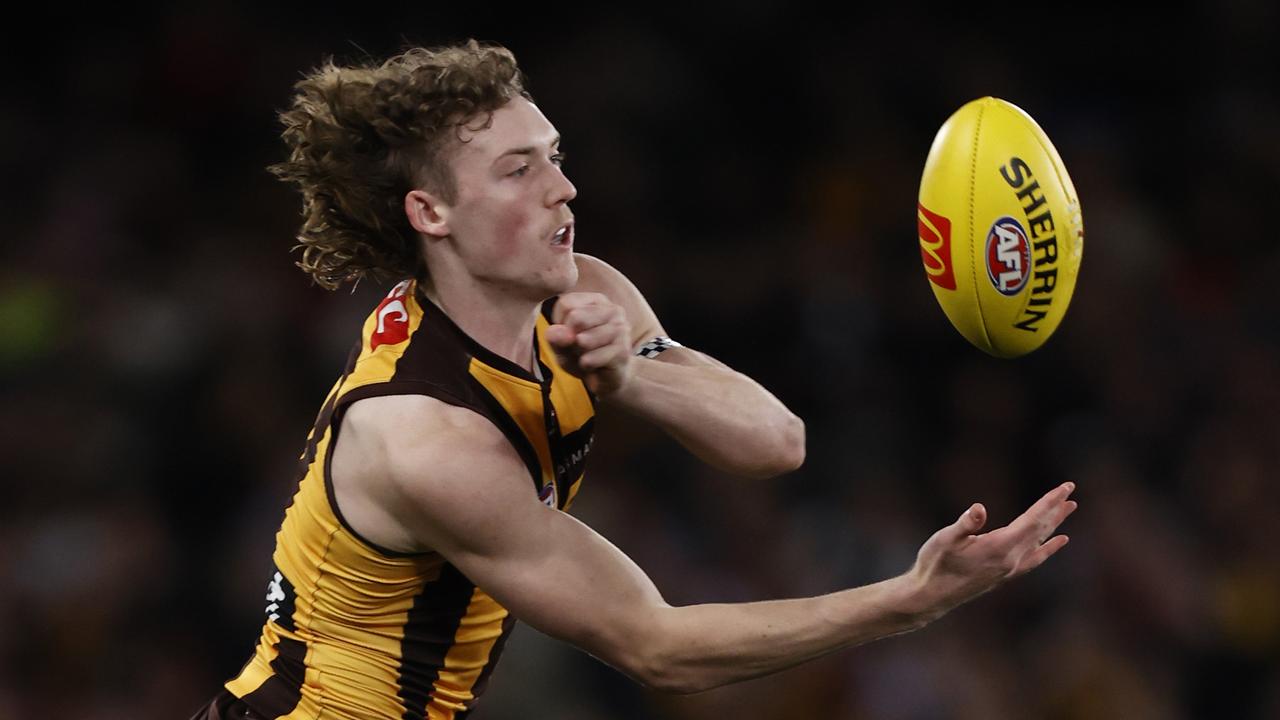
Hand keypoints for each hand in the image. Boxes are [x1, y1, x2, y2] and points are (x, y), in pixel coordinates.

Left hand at [545, 292, 633, 395]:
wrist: (607, 379)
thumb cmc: (583, 356)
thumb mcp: (562, 345)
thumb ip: (556, 337)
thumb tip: (560, 333)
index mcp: (596, 301)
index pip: (566, 304)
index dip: (560, 325)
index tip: (570, 334)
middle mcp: (612, 310)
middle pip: (575, 317)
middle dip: (570, 339)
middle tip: (580, 348)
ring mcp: (621, 329)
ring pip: (583, 339)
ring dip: (578, 354)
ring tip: (588, 357)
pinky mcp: (623, 350)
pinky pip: (591, 358)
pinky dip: (585, 366)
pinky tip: (594, 366)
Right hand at [905, 482, 1077, 620]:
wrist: (931, 597)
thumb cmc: (934, 565)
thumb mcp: (944, 539)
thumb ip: (965, 524)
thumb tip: (980, 509)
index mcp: (999, 548)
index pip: (1032, 521)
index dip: (1049, 503)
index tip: (1065, 487)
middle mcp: (1010, 560)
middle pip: (1041, 530)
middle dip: (1056, 509)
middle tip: (1070, 490)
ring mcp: (1010, 570)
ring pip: (1040, 542)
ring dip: (1055, 524)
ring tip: (1069, 508)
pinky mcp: (1005, 575)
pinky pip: (1035, 558)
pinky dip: (1048, 547)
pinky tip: (1057, 541)